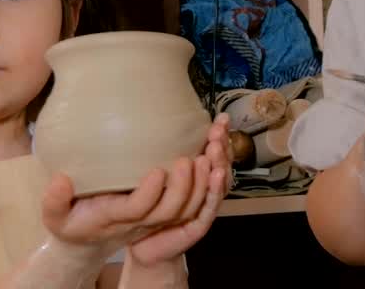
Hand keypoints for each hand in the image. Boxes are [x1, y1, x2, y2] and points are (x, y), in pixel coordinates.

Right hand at [39, 114, 232, 260]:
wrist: (88, 240)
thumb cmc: (71, 222)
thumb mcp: (54, 216)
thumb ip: (54, 200)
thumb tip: (60, 180)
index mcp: (114, 218)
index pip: (137, 210)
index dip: (150, 193)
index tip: (158, 170)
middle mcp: (140, 222)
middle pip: (169, 211)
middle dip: (183, 187)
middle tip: (189, 159)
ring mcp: (155, 218)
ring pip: (185, 209)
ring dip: (200, 185)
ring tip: (207, 155)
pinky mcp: (164, 210)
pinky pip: (192, 203)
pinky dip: (205, 185)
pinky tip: (212, 157)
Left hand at [129, 114, 233, 264]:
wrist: (142, 246)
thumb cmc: (147, 206)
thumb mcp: (152, 175)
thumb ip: (158, 153)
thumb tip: (149, 117)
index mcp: (198, 177)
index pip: (216, 154)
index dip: (222, 137)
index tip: (221, 119)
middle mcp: (205, 192)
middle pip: (221, 167)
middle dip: (222, 148)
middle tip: (216, 132)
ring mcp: (203, 209)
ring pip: (217, 186)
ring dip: (217, 166)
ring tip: (212, 150)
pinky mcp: (196, 227)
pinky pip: (206, 209)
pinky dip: (211, 192)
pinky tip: (212, 176)